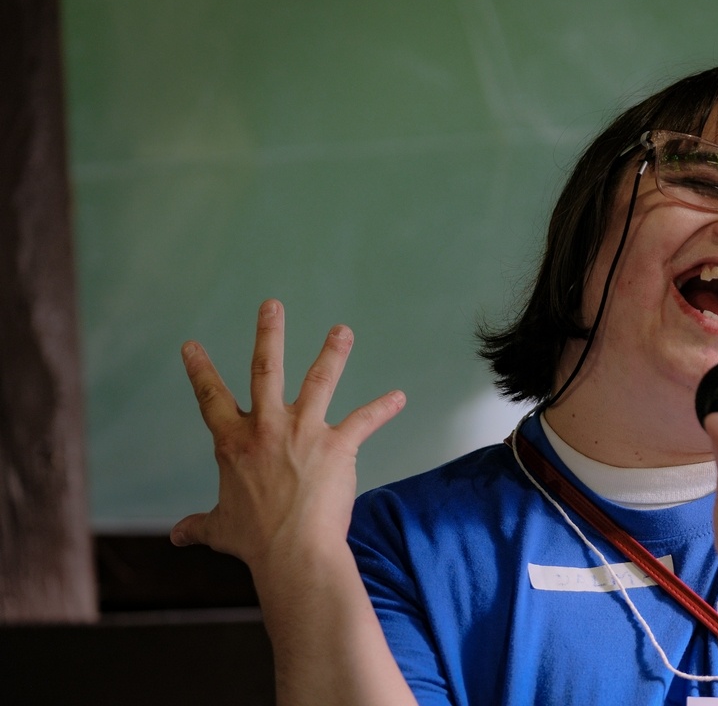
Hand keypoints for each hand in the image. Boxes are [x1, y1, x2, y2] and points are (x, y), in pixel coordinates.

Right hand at [170, 300, 405, 578]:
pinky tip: (399, 398)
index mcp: (234, 443)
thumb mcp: (219, 530)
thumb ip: (199, 525)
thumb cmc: (255, 543)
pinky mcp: (339, 445)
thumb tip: (177, 536)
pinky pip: (365, 421)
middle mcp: (268, 428)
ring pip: (319, 380)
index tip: (192, 345)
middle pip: (265, 370)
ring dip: (333, 352)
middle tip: (272, 304)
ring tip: (342, 330)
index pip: (211, 399)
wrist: (293, 553)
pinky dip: (384, 409)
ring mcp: (304, 432)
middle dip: (269, 334)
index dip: (200, 371)